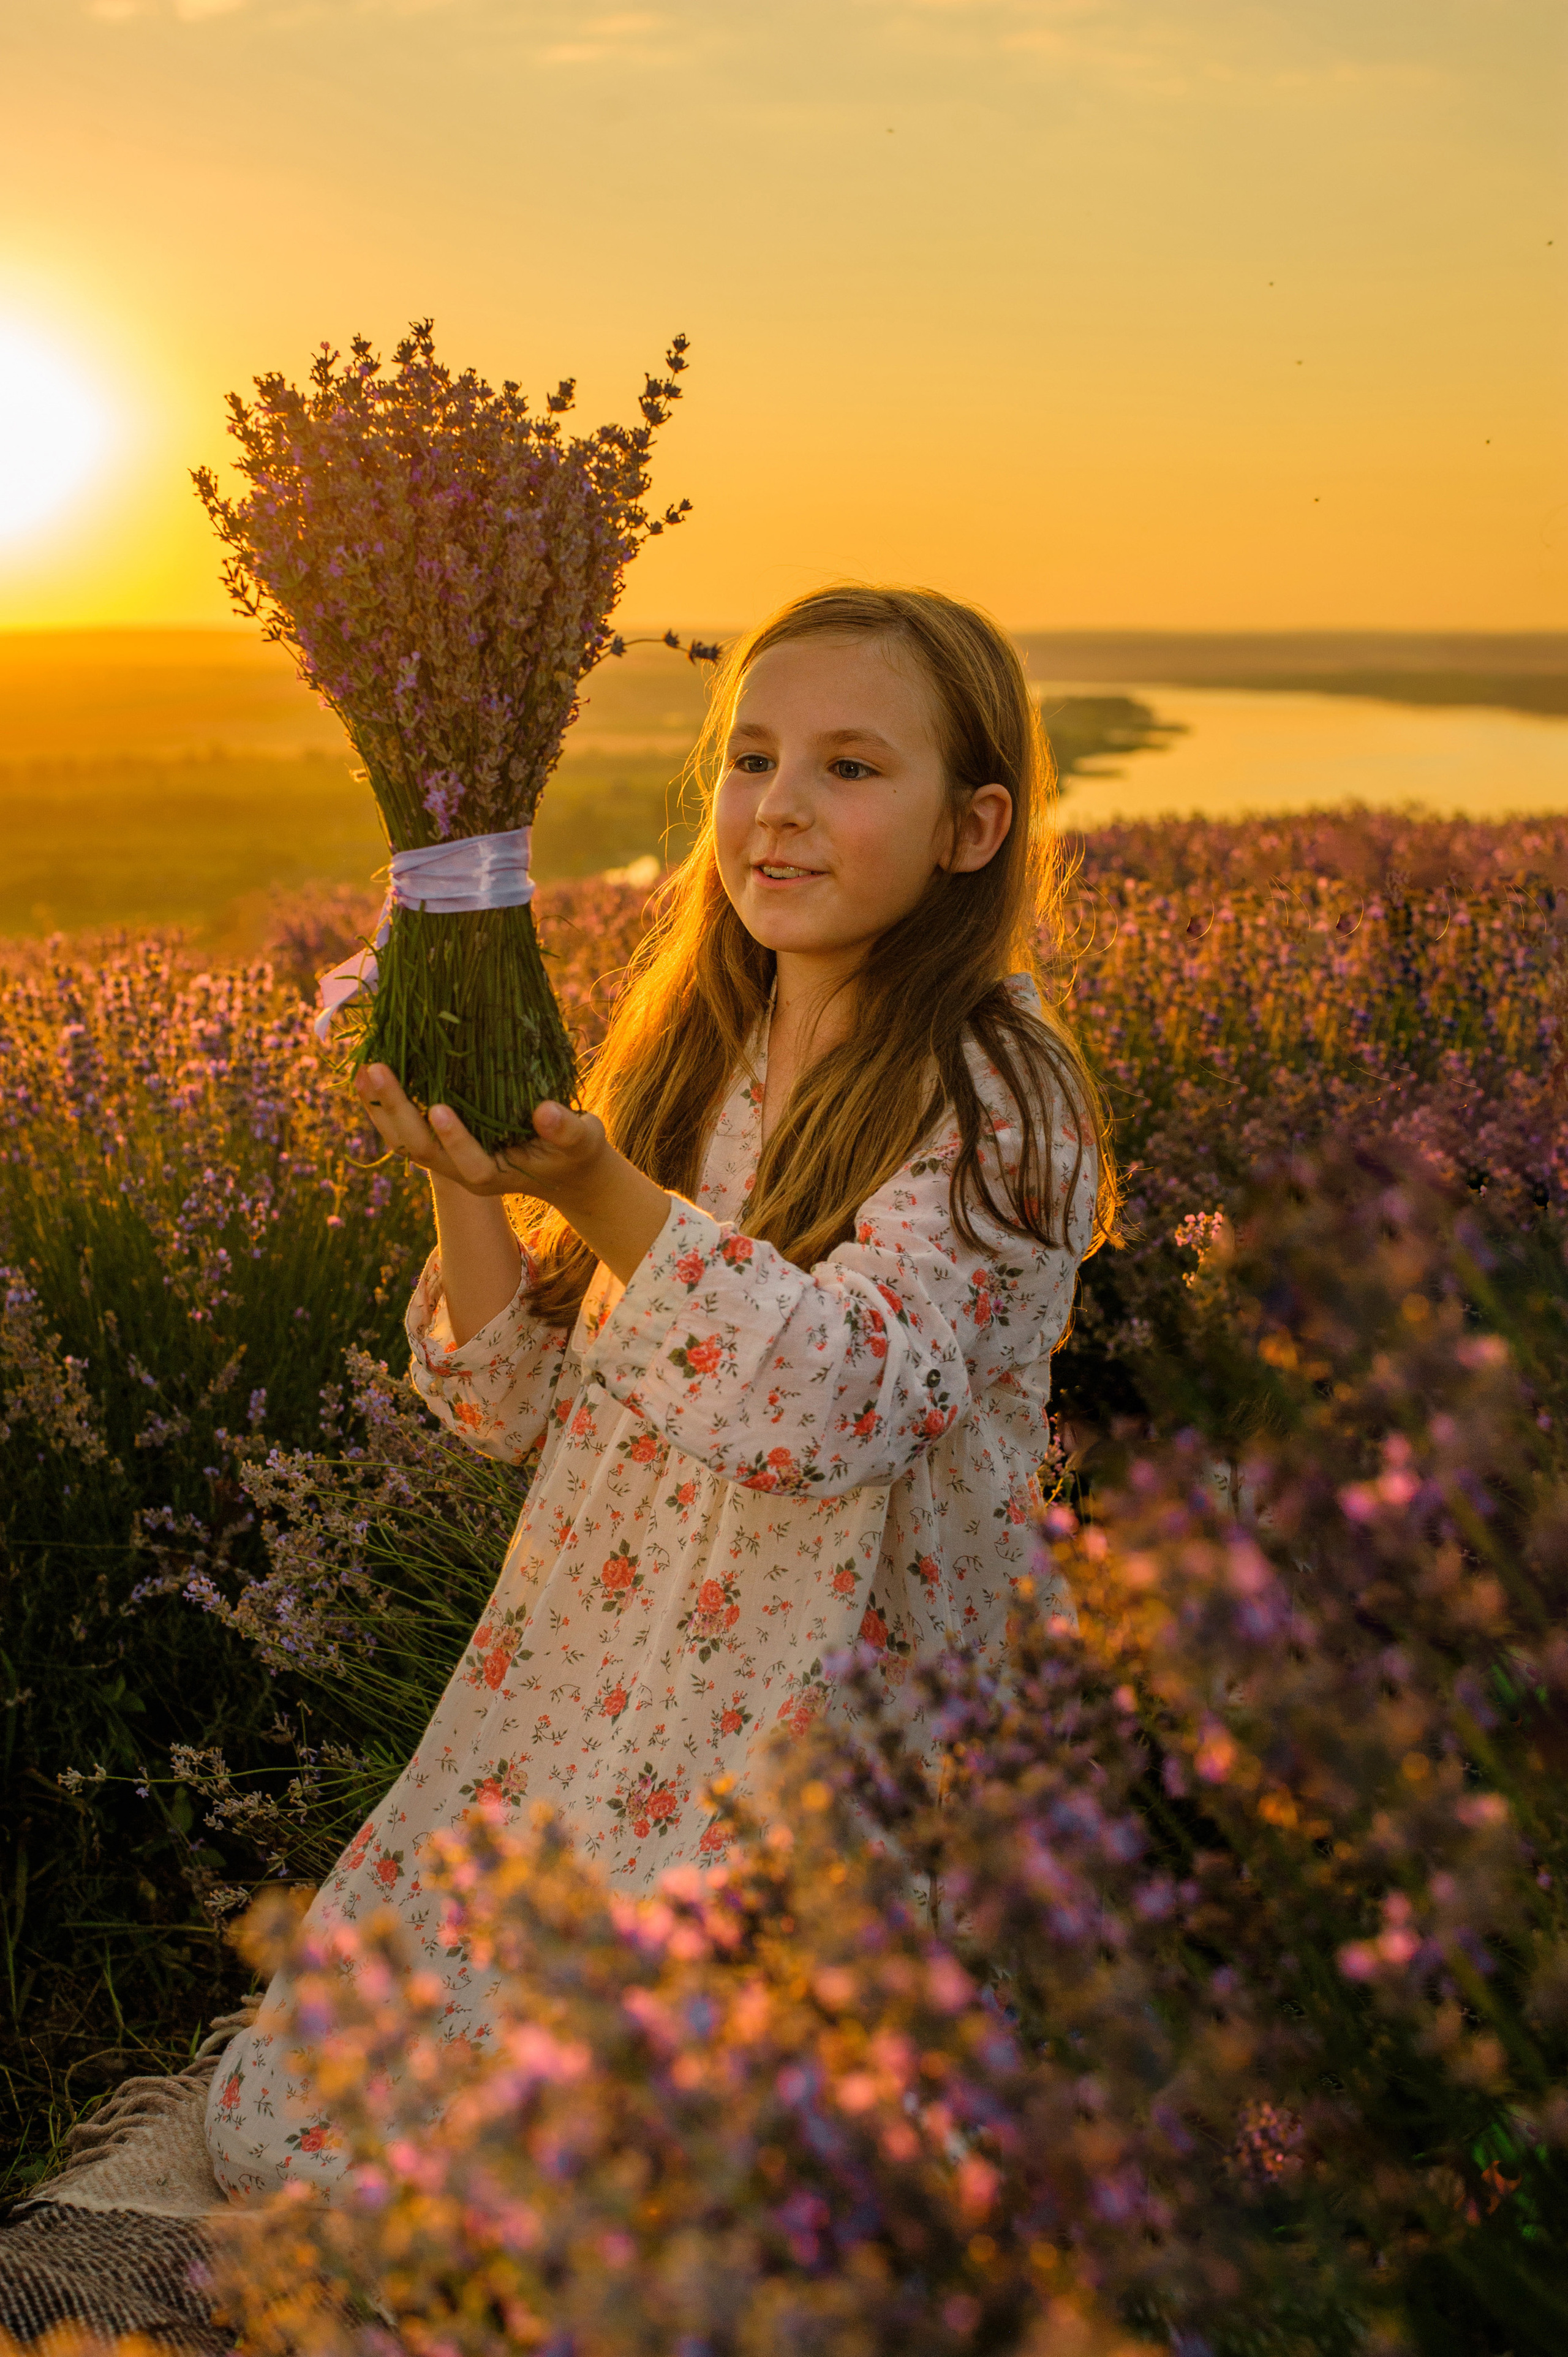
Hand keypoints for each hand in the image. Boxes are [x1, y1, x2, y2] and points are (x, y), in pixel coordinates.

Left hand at [354, 1065, 608, 1207]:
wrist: (563, 1171)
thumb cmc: (575, 1152)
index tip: (439, 1108)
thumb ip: (566, 1130)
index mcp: (496, 1176)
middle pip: (421, 1150)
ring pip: (404, 1140)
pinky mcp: (441, 1142)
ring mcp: (448, 1159)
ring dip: (381, 1106)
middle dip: (397, 1111)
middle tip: (377, 1070)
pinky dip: (387, 1103)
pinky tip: (373, 1073)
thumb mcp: (581, 1140)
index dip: (455, 1139)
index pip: (471, 1164)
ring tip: (363, 1068)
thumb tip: (544, 1111)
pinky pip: (404, 1127)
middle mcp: (463, 1172)